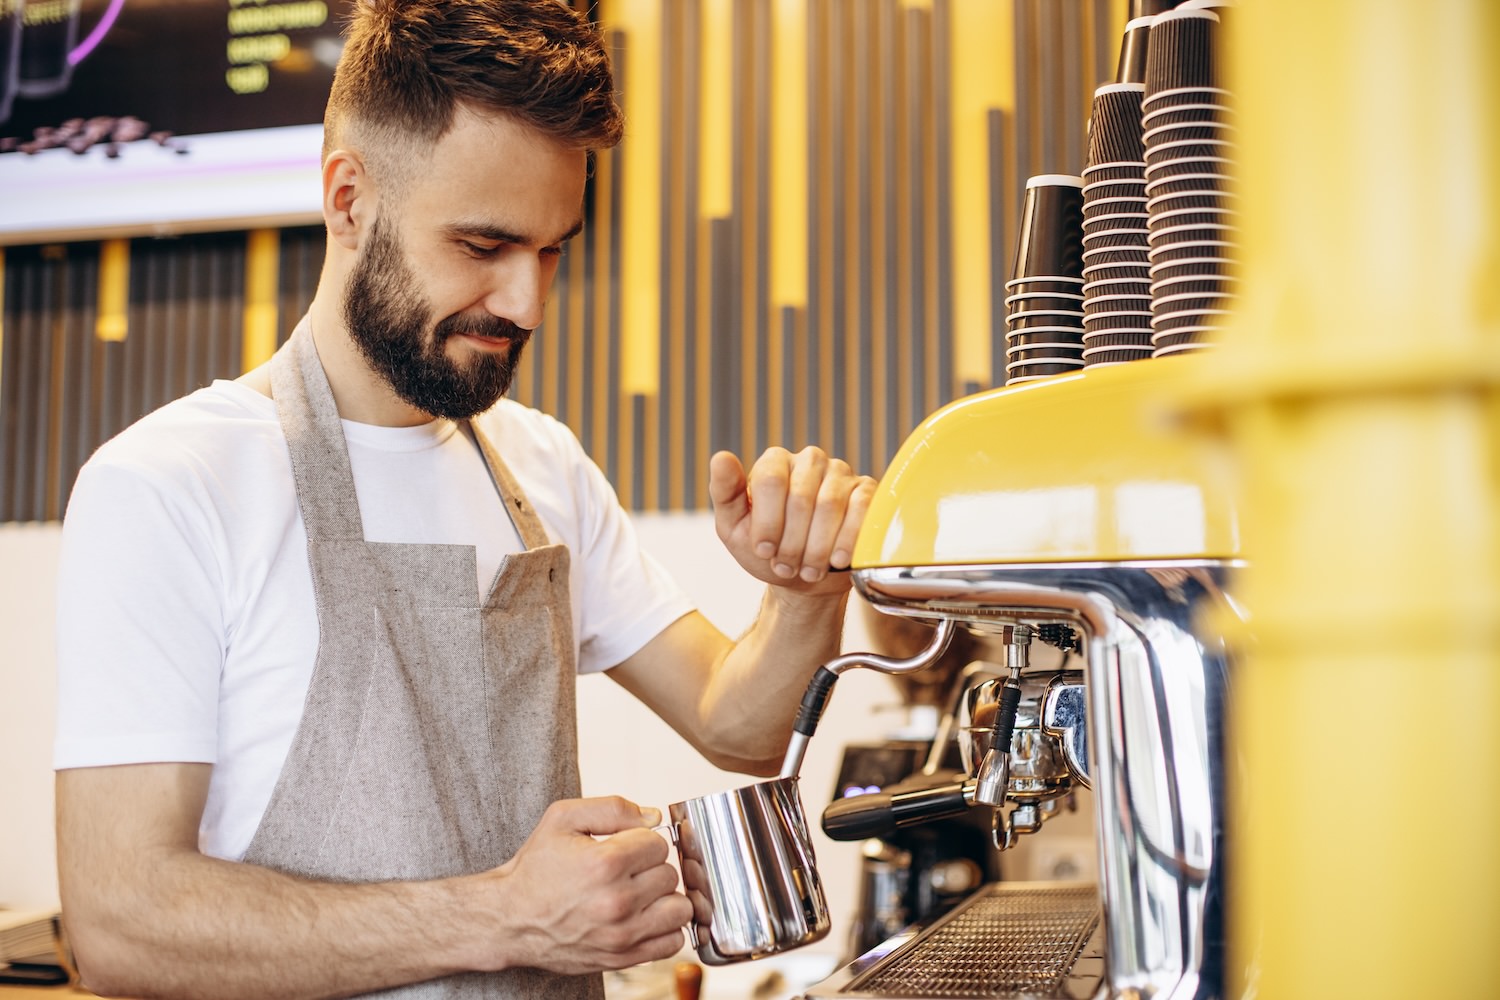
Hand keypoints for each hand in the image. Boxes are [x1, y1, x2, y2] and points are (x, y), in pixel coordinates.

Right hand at [479, 796, 689, 974]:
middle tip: (625, 872)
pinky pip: (672, 942)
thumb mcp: (563, 818)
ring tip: (640, 894)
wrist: (510, 919)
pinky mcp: (623, 958)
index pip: (659, 843)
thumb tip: (653, 816)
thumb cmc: (536, 868)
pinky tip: (644, 917)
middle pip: (670, 874)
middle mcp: (617, 901)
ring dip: (664, 899)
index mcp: (605, 862)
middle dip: (650, 868)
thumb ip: (613, 808)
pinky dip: (664, 929)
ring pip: (679, 909)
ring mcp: (622, 934)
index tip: (623, 848)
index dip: (641, 842)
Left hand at [709, 447, 875, 594]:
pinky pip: (863, 509)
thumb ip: (725, 493)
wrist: (803, 579)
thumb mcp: (734, 528)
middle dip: (791, 542)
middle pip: (801, 497)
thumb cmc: (768, 550)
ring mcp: (841, 474)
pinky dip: (848, 540)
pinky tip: (837, 559)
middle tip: (787, 567)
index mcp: (775, 462)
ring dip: (817, 547)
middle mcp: (810, 460)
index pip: (771, 480)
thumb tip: (721, 457)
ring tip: (808, 569)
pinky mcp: (868, 492)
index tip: (764, 551)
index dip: (768, 522)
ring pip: (831, 505)